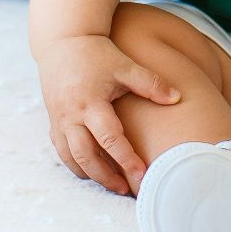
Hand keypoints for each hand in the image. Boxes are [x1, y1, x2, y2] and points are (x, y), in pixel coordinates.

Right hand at [35, 34, 180, 195]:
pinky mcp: (53, 121)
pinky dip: (75, 165)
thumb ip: (151, 83)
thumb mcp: (125, 66)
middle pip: (86, 156)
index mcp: (91, 102)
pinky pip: (61, 151)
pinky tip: (91, 171)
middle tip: (127, 190)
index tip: (142, 175)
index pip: (110, 138)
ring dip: (90, 175)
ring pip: (71, 158)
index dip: (126, 159)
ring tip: (112, 185)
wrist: (63, 41)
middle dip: (106, 177)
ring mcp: (59, 120)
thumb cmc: (98, 54)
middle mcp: (71, 115)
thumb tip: (177, 98)